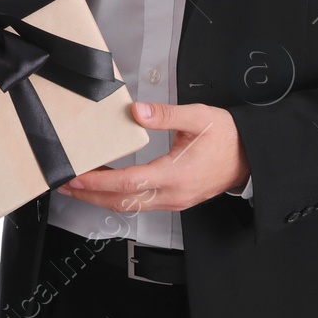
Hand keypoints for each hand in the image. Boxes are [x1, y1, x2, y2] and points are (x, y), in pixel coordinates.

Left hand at [57, 101, 249, 212]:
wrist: (251, 156)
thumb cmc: (228, 138)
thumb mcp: (199, 117)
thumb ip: (166, 115)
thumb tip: (138, 112)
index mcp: (176, 175)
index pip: (129, 182)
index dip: (99, 182)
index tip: (77, 177)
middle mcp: (173, 194)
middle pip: (123, 201)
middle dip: (91, 196)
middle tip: (66, 185)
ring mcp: (174, 200)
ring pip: (131, 206)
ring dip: (102, 198)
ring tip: (79, 187)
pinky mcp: (176, 200)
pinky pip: (142, 204)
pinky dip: (120, 197)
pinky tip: (108, 188)